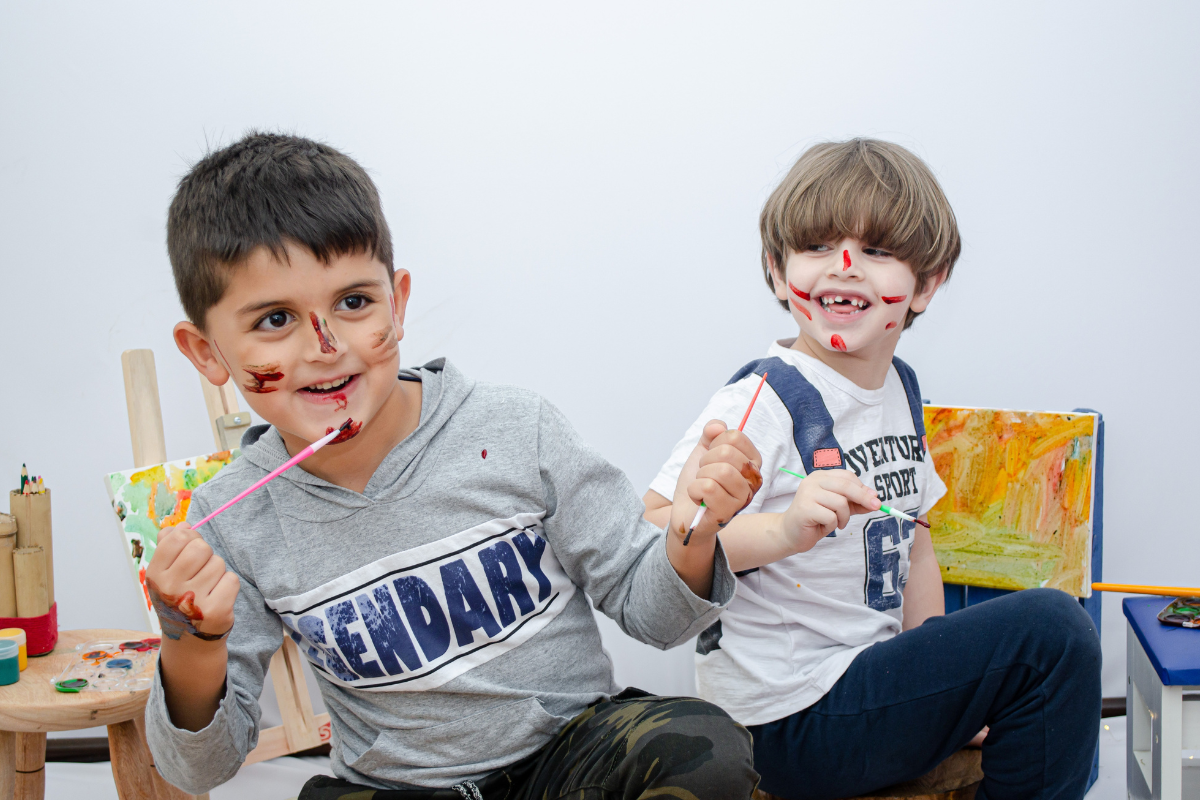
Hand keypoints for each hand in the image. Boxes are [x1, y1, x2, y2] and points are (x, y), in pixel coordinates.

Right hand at [145, 522, 238, 641]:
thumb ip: (169, 546)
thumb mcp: (164, 574)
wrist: (189, 641)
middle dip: (205, 555)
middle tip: (200, 572)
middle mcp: (170, 588)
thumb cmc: (178, 600)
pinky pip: (231, 579)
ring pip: (218, 563)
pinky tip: (217, 597)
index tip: (189, 550)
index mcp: (155, 575)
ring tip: (206, 588)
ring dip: (217, 572)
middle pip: (201, 548)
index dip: (190, 537)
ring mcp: (193, 601)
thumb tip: (184, 525)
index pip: (178, 537)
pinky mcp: (216, 611)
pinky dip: (227, 585)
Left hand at [669, 420, 762, 544]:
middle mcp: (754, 480)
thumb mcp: (703, 451)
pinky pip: (709, 488)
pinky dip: (694, 490)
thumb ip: (711, 433)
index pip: (735, 437)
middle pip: (727, 453)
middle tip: (704, 473)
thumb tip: (717, 427)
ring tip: (702, 485)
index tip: (711, 457)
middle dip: (706, 461)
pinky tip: (699, 498)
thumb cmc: (700, 482)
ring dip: (701, 476)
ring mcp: (743, 498)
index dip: (715, 443)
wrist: (685, 511)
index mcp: (752, 462)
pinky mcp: (728, 513)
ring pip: (721, 471)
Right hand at [781, 469, 880, 552]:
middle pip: (846, 486)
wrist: (791, 533)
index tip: (875, 499)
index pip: (847, 476)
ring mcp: (807, 494)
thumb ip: (855, 502)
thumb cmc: (816, 519)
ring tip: (837, 523)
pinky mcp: (805, 508)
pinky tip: (824, 526)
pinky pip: (831, 517)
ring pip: (840, 503)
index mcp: (820, 477)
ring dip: (844, 517)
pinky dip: (833, 525)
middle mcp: (812, 481)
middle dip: (864, 498)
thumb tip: (875, 499)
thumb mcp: (839, 509)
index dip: (863, 487)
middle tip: (876, 507)